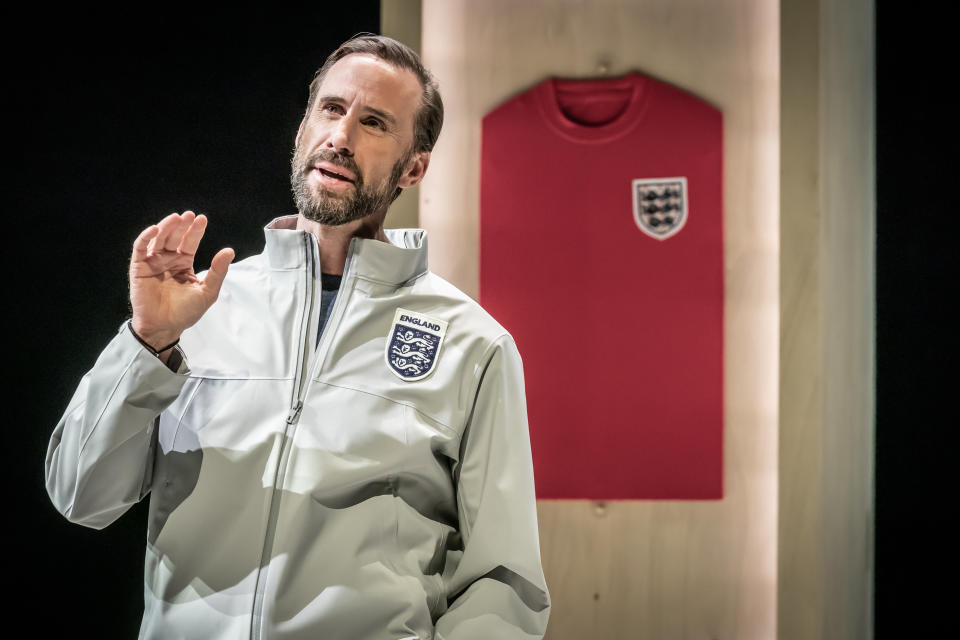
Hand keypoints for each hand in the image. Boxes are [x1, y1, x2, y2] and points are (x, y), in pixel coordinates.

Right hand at [129, 211, 234, 349]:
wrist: (165, 327)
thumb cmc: (186, 312)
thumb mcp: (207, 291)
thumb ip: (217, 271)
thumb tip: (229, 251)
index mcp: (183, 264)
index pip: (189, 242)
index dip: (195, 231)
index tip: (202, 219)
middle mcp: (168, 260)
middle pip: (174, 237)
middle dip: (182, 225)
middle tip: (189, 215)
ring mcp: (153, 263)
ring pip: (158, 239)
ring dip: (166, 227)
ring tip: (176, 218)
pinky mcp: (139, 268)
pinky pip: (140, 249)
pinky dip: (146, 237)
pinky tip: (155, 229)